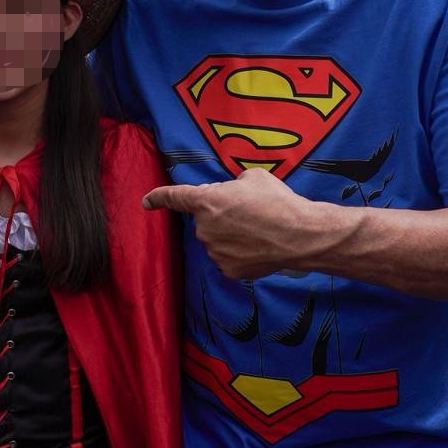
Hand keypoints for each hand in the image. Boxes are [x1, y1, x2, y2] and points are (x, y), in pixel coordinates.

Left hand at [143, 168, 320, 279]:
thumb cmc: (278, 201)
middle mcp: (204, 228)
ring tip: (259, 230)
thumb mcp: (252, 178)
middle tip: (248, 213)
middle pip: (205, 220)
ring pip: (217, 240)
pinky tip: (259, 247)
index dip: (158, 198)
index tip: (146, 202)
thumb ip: (231, 185)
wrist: (301, 235)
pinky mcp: (228, 270)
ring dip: (231, 235)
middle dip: (220, 216)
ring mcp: (215, 252)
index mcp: (206, 202)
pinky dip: (240, 253)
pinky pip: (228, 258)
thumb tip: (230, 193)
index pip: (174, 198)